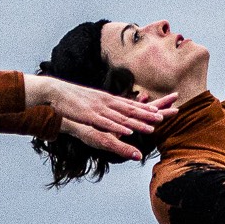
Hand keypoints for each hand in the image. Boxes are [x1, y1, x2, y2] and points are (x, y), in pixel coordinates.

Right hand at [26, 75, 172, 161]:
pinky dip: (118, 127)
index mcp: (108, 99)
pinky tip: (128, 132)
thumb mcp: (90, 102)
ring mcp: (100, 108)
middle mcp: (108, 102)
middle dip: (151, 113)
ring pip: (123, 117)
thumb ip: (101, 106)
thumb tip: (108, 110)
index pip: (132, 104)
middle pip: (132, 109)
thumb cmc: (72, 99)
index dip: (148, 108)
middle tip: (169, 115)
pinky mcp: (90, 115)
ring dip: (138, 122)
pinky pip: (107, 123)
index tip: (162, 111)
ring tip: (153, 127)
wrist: (56, 92)